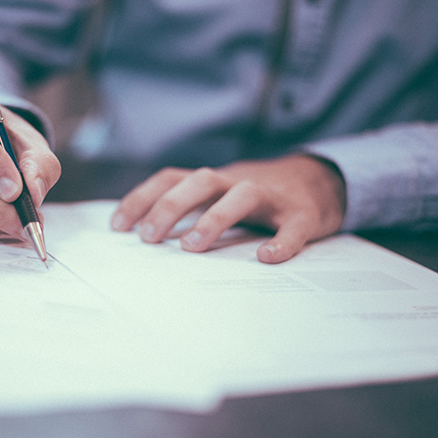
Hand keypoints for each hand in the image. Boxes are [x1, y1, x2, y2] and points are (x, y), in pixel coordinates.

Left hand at [110, 155, 345, 262]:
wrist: (320, 181)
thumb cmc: (257, 197)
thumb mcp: (219, 196)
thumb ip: (189, 210)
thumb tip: (144, 238)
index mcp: (214, 181)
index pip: (171, 179)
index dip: (142, 198)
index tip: (117, 226)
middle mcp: (238, 182)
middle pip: (201, 181)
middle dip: (171, 206)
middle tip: (148, 238)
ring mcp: (272, 197)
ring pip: (242, 195)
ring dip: (214, 218)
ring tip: (192, 247)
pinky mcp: (303, 214)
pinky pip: (292, 227)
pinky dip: (281, 241)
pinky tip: (266, 258)